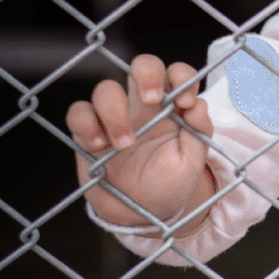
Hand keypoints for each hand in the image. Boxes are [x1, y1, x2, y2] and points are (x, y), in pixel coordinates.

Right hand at [66, 55, 214, 226]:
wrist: (141, 213)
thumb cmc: (169, 183)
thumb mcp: (192, 163)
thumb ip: (199, 133)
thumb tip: (198, 105)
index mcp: (172, 108)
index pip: (177, 74)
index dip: (182, 77)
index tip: (184, 103)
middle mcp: (143, 106)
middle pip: (142, 65)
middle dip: (147, 73)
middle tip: (152, 101)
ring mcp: (114, 116)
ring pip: (106, 89)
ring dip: (114, 112)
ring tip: (124, 144)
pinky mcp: (88, 132)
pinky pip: (79, 113)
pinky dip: (86, 124)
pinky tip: (98, 145)